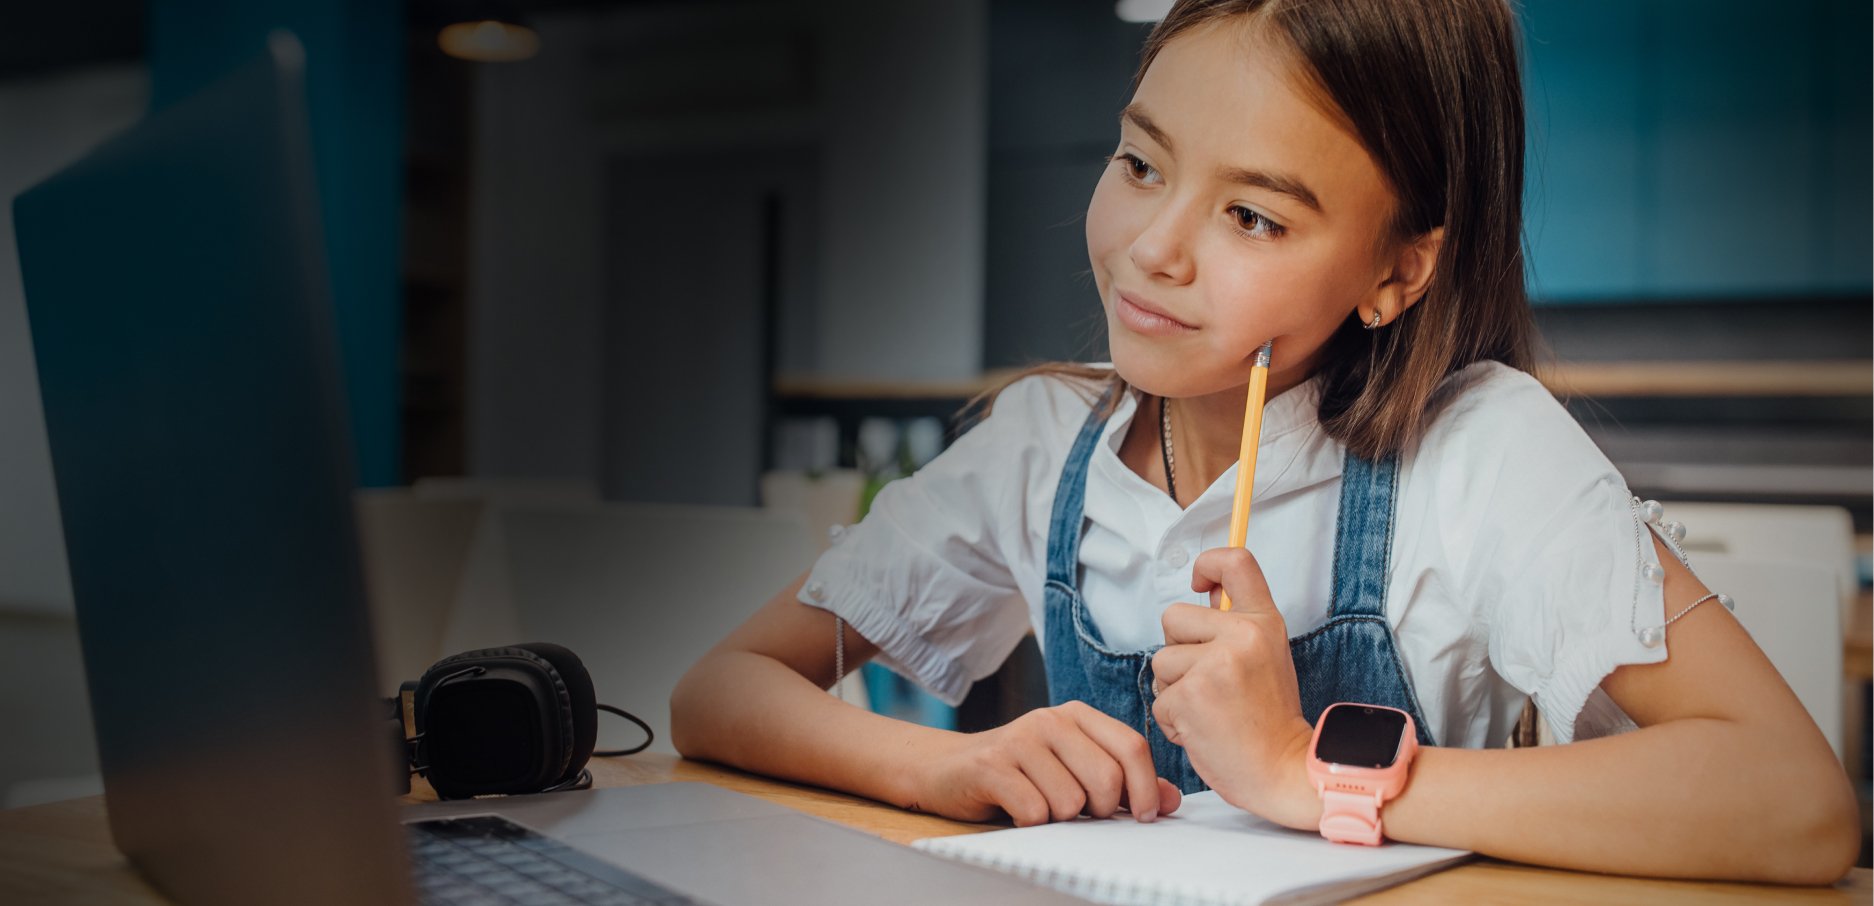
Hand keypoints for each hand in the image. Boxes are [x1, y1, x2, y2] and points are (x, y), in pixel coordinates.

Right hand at [909, 700, 1181, 826]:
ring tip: (1039, 804)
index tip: (1144, 815)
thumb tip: (1170, 799)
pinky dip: (1030, 822)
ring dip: (1058, 818)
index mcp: (1078, 716)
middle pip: (1106, 780)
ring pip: (1070, 802)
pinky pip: (1034, 811)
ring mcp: (1020, 739)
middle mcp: (1050, 719)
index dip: (1146, 788)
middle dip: (1100, 811)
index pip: (1132, 747)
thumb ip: (1123, 782)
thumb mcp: (1074, 770)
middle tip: (1078, 812)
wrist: (947, 768)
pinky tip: (1015, 809)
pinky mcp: (991, 765)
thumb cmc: (1020, 772)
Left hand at [1150, 547, 1318, 829]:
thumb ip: (1236, 625)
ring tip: (1209, 710)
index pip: (1236, 562)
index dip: (1208, 563)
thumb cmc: (1269, 720)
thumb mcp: (1267, 657)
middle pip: (1173, 616)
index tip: (1199, 582)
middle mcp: (1242, 635)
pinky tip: (1203, 730)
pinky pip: (1160, 698)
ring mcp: (1216, 664)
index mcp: (1263, 622)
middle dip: (1178, 650)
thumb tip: (1206, 590)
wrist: (1282, 770)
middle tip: (1210, 682)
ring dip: (1173, 689)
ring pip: (1161, 661)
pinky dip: (1174, 719)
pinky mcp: (1191, 695)